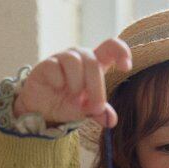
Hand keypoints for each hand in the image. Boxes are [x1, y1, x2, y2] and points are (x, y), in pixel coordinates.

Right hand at [12, 39, 132, 127]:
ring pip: (74, 61)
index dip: (121, 52)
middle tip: (95, 107)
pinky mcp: (46, 64)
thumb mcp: (86, 110)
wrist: (42, 110)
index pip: (111, 47)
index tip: (126, 67)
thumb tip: (111, 120)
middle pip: (93, 62)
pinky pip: (55, 67)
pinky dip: (58, 82)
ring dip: (76, 84)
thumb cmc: (68, 104)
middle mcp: (80, 57)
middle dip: (96, 88)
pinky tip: (56, 88)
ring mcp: (62, 58)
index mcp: (95, 64)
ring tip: (72, 95)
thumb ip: (99, 112)